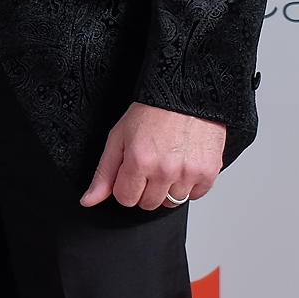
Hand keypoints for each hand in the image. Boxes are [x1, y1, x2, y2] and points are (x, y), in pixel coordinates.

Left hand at [81, 104, 226, 210]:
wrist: (186, 92)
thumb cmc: (153, 111)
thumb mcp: (119, 137)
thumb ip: (104, 173)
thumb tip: (89, 200)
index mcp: (139, 161)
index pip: (125, 199)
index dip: (125, 185)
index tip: (132, 169)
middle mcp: (165, 170)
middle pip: (148, 204)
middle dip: (145, 188)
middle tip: (151, 162)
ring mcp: (189, 173)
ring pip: (172, 202)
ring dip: (168, 187)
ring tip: (169, 160)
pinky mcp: (209, 173)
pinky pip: (195, 195)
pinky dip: (189, 184)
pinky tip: (184, 162)